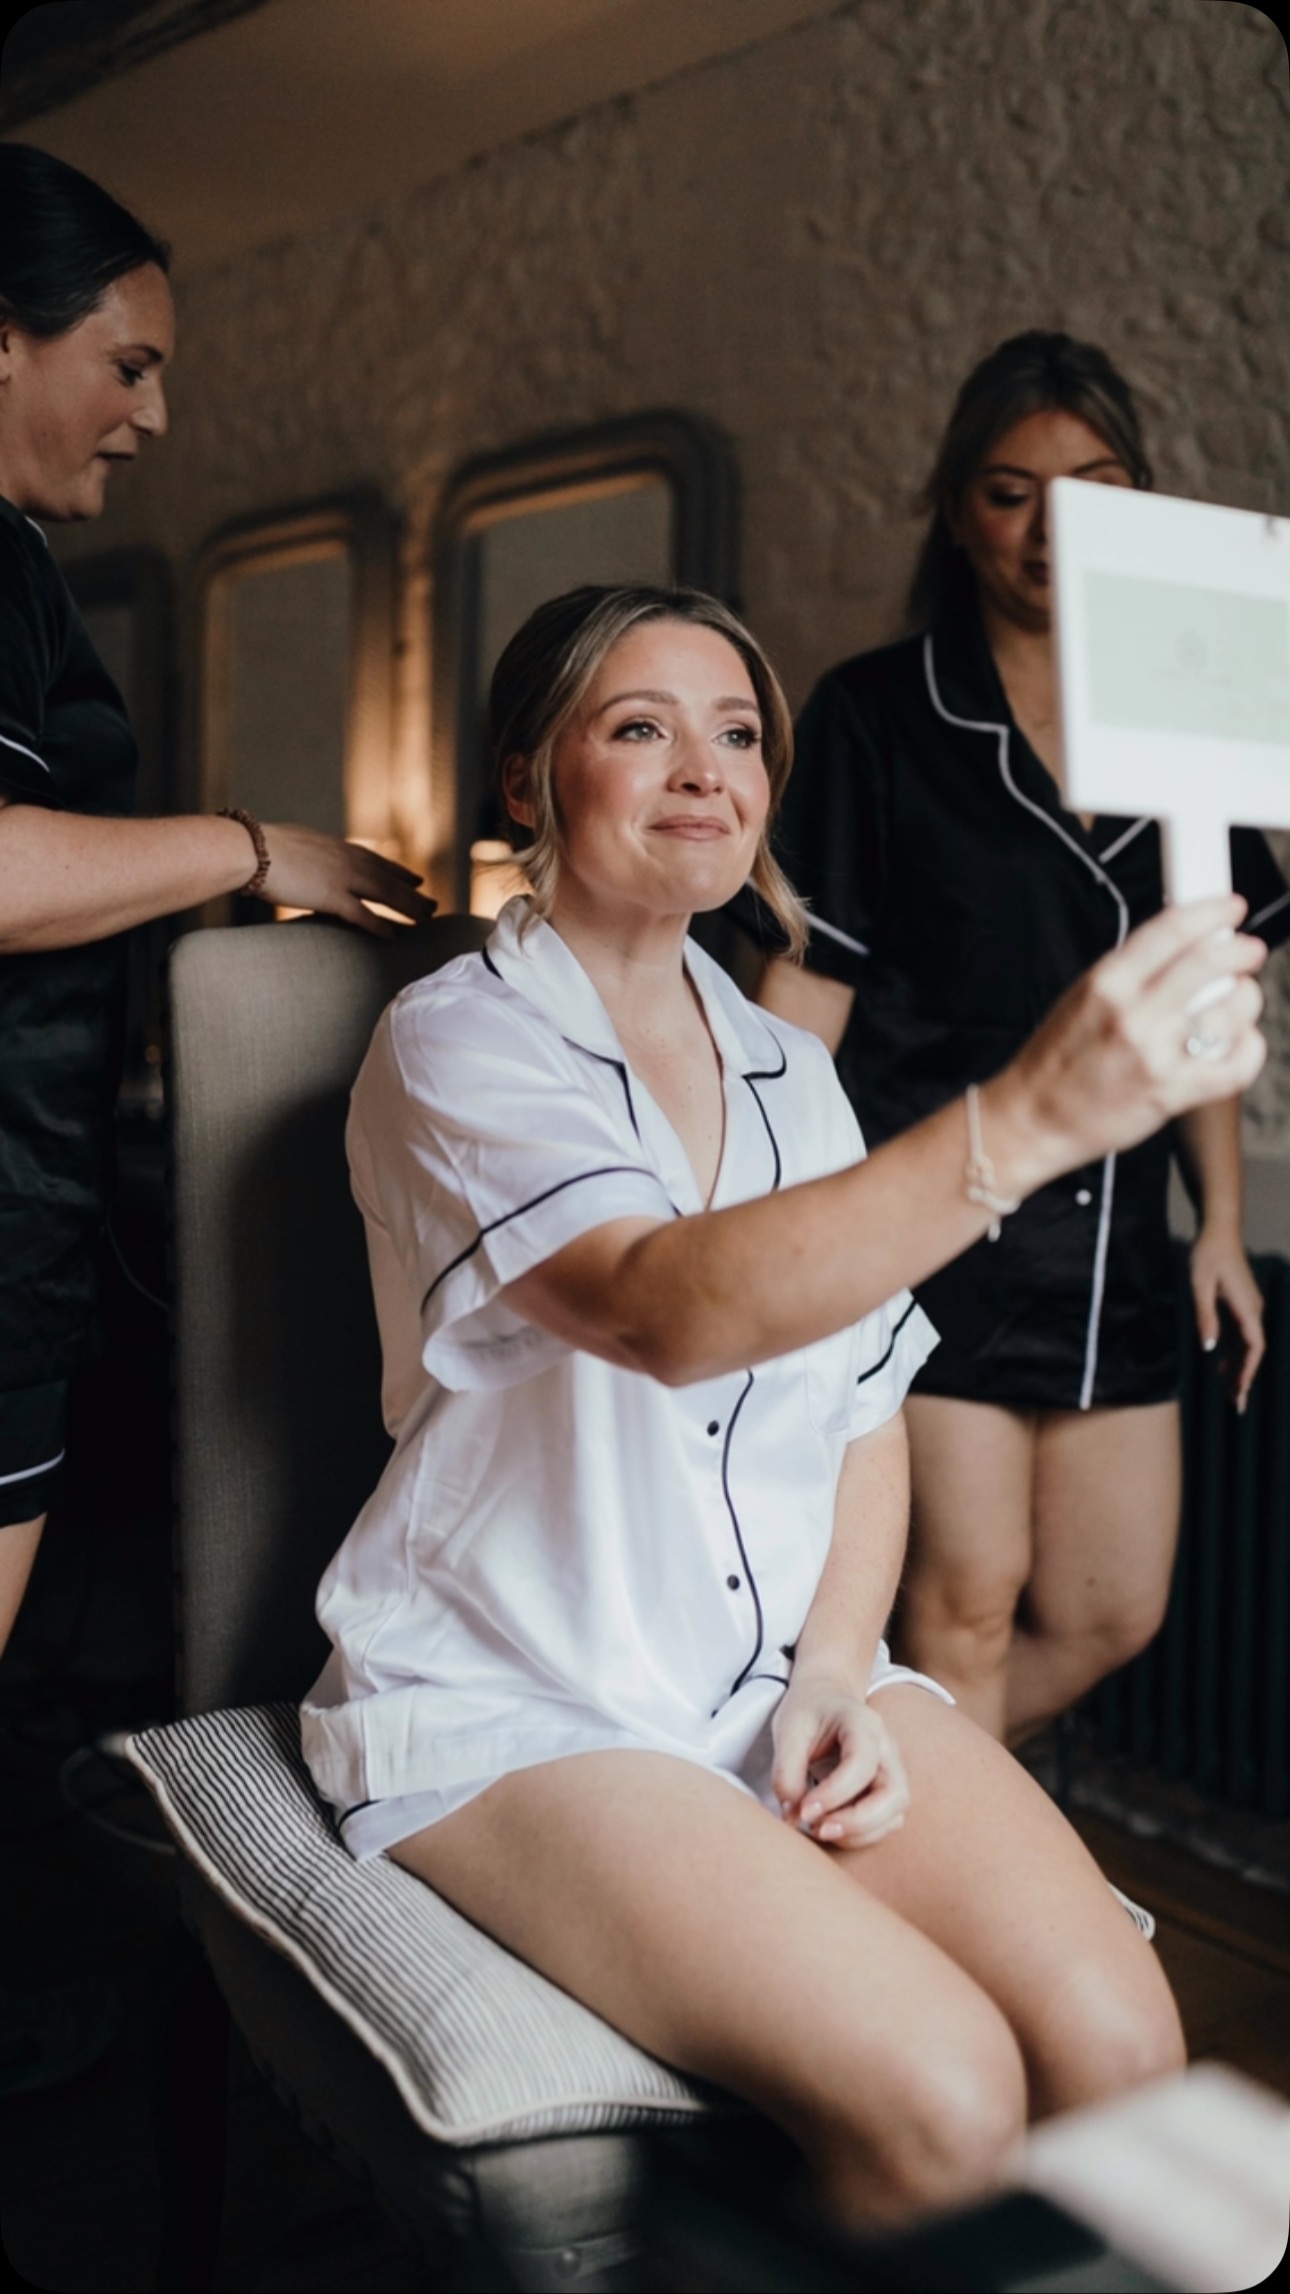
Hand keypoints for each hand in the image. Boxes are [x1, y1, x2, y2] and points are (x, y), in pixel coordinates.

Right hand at [256, 824, 435, 937]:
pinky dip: (379, 925)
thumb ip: (309, 854)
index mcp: (337, 846)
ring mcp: (340, 877)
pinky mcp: (329, 896)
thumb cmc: (259, 848)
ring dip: (408, 908)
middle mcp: (346, 860)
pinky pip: (362, 914)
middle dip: (413, 893)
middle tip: (434, 906)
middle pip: (389, 878)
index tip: (417, 880)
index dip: (399, 871)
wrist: (250, 848)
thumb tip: (306, 860)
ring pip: (385, 894)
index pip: (377, 860)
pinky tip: (393, 935)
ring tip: (426, 920)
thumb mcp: (293, 844)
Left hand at [771, 1672, 909, 1849]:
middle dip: (858, 1821)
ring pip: (894, 1814)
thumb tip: (793, 1815)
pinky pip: (886, 1822)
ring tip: (820, 1829)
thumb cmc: (808, 1711)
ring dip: (859, 1832)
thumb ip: (786, 1772)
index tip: (804, 1809)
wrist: (826, 1698)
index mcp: (863, 1723)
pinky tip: (830, 1827)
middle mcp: (887, 1749)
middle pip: (894, 1794)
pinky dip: (861, 1834)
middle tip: (818, 1828)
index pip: (862, 1763)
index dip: (835, 1793)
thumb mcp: (788, 1730)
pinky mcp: (886, 1790)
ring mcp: (891, 1771)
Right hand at [990, 897, 1266, 1190]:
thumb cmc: (1056, 1061)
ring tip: (1236, 1002)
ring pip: (1229, 1012)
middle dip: (1242, 951)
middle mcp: (1131, 1014)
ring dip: (1244, 1001)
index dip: (1213, 911)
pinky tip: (1239, 1041)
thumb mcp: (1082, 996)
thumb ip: (1132, 970)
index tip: (1230, 909)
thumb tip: (1186, 945)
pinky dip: (1248, 1050)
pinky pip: (1234, 1066)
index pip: (1172, 928)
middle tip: (1248, 951)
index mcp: (1106, 982)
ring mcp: (1153, 1055)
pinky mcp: (1171, 1093)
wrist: (1034, 1119)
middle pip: (1208, 963)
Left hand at [1191, 1224, 1265, 1412]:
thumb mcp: (1199, 1285)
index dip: (1248, 1370)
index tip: (1240, 1390)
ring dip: (1240, 1369)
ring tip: (1230, 1396)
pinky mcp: (1240, 1306)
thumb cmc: (1207, 1255)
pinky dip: (1233, 1355)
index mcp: (1246, 1308)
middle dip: (1245, 1378)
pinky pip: (1240, 1336)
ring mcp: (1248, 1308)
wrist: (1218, 1231)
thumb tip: (1209, 1348)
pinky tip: (1222, 1369)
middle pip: (1253, 1352)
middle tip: (1237, 1406)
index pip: (1255, 1346)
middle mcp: (1252, 1310)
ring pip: (1247, 1346)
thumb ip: (1205, 1316)